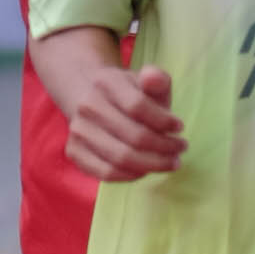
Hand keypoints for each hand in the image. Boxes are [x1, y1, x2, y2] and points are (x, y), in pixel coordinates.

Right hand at [64, 59, 185, 181]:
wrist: (91, 99)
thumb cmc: (128, 94)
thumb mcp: (146, 80)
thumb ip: (156, 78)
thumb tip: (152, 78)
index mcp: (106, 82)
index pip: (138, 106)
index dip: (163, 121)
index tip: (180, 127)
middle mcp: (87, 106)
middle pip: (133, 137)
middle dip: (164, 147)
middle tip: (180, 149)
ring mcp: (78, 130)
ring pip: (121, 158)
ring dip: (152, 164)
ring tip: (170, 162)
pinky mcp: (74, 152)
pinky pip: (106, 173)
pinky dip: (131, 176)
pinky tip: (146, 169)